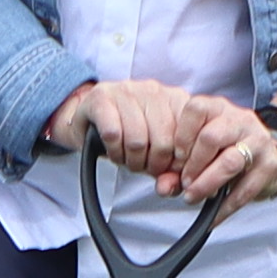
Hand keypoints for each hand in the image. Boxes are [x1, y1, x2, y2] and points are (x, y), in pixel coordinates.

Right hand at [55, 78, 221, 182]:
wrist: (89, 119)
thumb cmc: (128, 135)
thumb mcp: (156, 154)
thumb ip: (170, 174)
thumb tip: (168, 188)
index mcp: (175, 99)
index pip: (187, 136)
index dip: (177, 162)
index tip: (167, 170)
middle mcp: (154, 90)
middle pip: (162, 141)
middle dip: (152, 165)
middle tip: (143, 166)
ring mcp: (127, 90)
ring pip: (137, 140)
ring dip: (131, 160)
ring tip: (127, 159)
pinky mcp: (101, 97)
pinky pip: (113, 134)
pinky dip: (113, 151)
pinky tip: (114, 151)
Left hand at [167, 105, 276, 210]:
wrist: (269, 156)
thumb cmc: (225, 151)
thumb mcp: (198, 151)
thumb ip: (175, 168)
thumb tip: (163, 188)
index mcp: (218, 108)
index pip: (196, 109)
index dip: (181, 137)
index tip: (175, 159)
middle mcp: (240, 120)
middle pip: (211, 137)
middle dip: (192, 166)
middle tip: (184, 183)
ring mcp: (258, 141)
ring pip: (229, 162)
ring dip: (206, 184)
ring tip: (193, 196)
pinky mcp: (269, 166)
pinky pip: (245, 190)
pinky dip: (225, 207)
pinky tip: (213, 217)